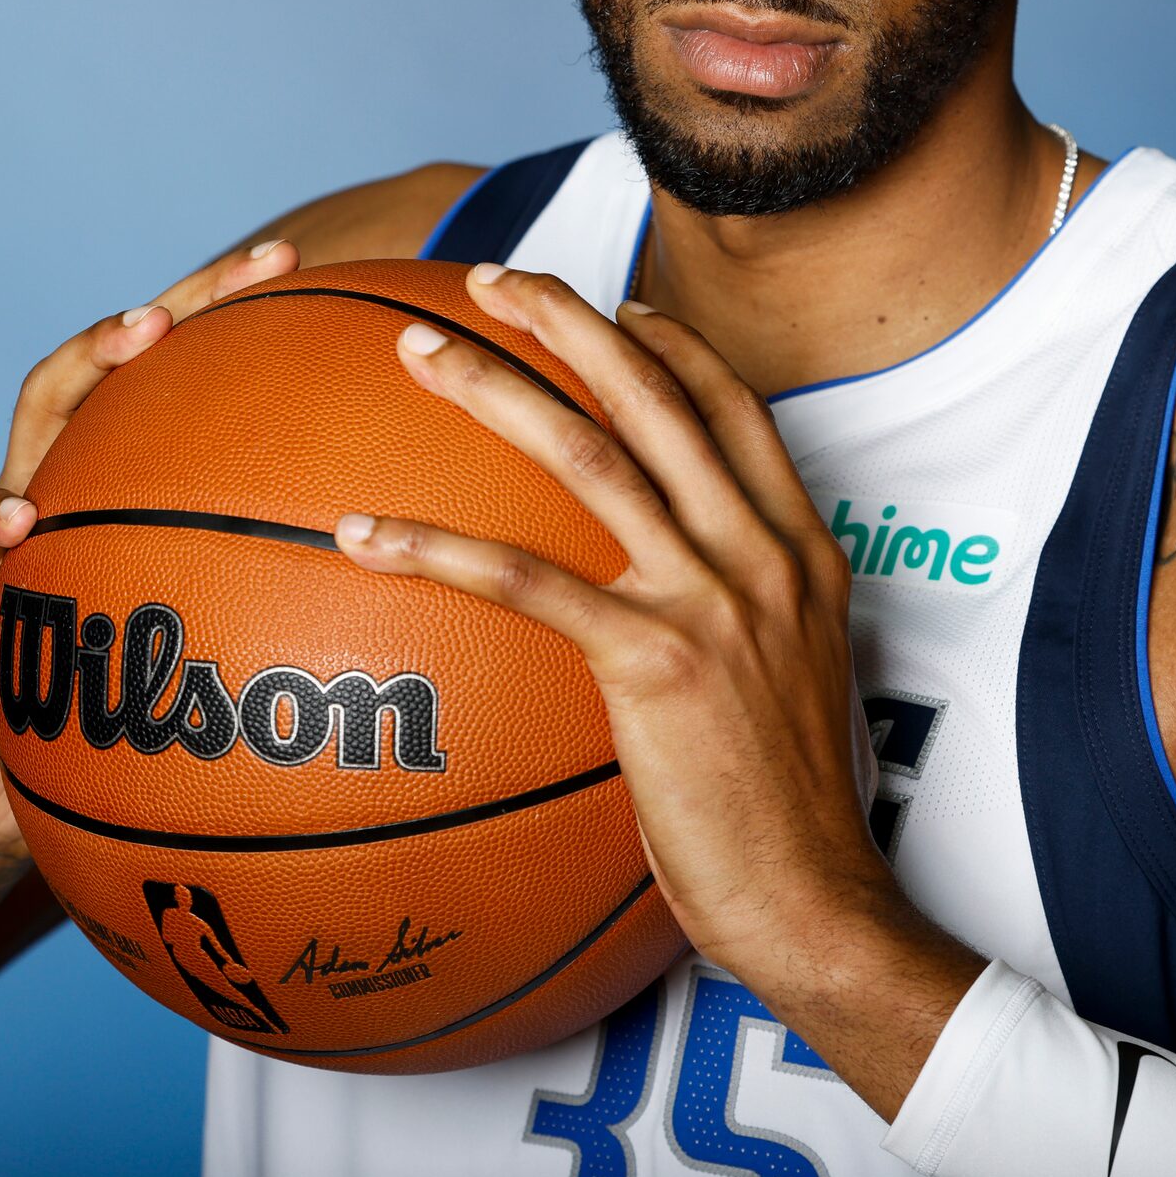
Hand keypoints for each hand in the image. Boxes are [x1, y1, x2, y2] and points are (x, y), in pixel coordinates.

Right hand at [0, 235, 301, 859]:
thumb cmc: (103, 719)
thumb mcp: (197, 659)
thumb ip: (263, 614)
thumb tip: (389, 593)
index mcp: (125, 485)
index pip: (180, 379)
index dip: (235, 318)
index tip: (307, 267)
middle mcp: (71, 479)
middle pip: (123, 360)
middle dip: (188, 300)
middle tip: (258, 265)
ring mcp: (13, 521)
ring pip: (43, 413)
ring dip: (91, 363)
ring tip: (141, 333)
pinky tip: (22, 517)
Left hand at [332, 263, 981, 1112]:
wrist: (813, 897)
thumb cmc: (784, 810)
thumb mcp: (784, 680)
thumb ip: (733, 613)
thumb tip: (654, 600)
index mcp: (801, 547)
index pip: (731, 406)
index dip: (666, 344)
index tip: (609, 309)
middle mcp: (763, 551)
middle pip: (655, 393)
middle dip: (566, 318)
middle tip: (487, 279)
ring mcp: (715, 598)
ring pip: (589, 453)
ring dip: (492, 388)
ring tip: (415, 351)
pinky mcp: (656, 660)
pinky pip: (526, 579)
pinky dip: (435, 547)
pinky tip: (363, 533)